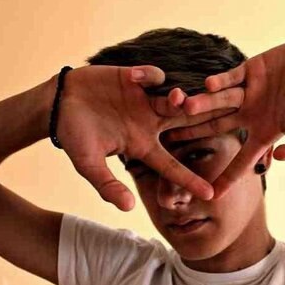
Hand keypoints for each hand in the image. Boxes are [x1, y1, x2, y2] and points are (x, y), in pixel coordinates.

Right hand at [54, 64, 233, 210]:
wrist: (59, 104)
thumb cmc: (73, 136)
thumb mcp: (88, 165)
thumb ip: (107, 185)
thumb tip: (128, 208)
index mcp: (142, 145)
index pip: (172, 165)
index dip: (190, 179)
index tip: (211, 194)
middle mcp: (149, 122)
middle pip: (184, 125)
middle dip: (203, 125)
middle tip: (225, 124)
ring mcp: (143, 100)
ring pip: (172, 98)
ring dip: (179, 98)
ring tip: (179, 98)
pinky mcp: (133, 78)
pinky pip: (150, 76)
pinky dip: (149, 76)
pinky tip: (136, 78)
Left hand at [167, 38, 284, 197]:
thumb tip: (281, 160)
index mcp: (265, 131)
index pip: (241, 158)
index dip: (227, 176)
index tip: (211, 193)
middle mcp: (252, 113)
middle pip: (216, 127)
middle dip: (194, 133)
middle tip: (169, 139)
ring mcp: (249, 91)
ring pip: (218, 101)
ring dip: (202, 105)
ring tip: (183, 108)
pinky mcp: (251, 69)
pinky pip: (231, 77)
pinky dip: (221, 81)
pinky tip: (208, 85)